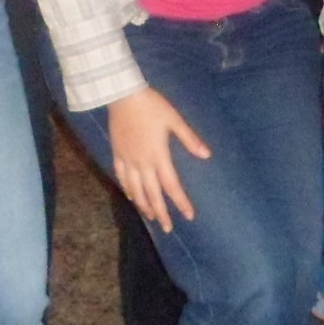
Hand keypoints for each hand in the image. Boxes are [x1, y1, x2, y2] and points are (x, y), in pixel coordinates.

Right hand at [107, 86, 210, 230]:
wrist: (122, 95)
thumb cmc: (152, 106)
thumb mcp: (174, 120)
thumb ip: (189, 139)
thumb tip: (206, 155)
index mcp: (158, 155)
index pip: (172, 185)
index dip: (180, 202)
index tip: (188, 216)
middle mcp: (142, 163)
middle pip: (152, 194)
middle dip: (161, 212)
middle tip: (168, 229)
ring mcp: (127, 159)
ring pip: (135, 189)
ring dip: (143, 205)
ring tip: (151, 217)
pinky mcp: (117, 153)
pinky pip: (121, 176)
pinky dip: (127, 189)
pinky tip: (131, 196)